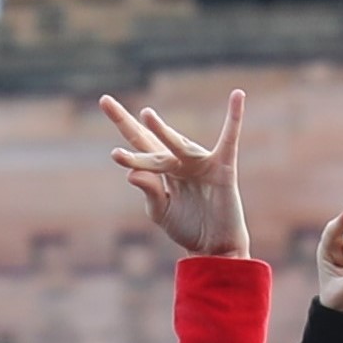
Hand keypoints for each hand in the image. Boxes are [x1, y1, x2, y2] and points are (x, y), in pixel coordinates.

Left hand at [101, 90, 254, 261]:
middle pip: (148, 138)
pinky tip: (237, 96)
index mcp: (161, 170)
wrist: (214, 247)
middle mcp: (177, 161)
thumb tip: (131, 173)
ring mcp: (199, 162)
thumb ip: (149, 192)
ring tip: (145, 116)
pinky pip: (229, 139)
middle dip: (125, 122)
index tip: (107, 120)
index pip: (137, 146)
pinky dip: (235, 118)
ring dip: (162, 132)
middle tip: (104, 101)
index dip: (122, 134)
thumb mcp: (161, 212)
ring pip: (176, 146)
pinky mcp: (222, 167)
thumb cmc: (187, 227)